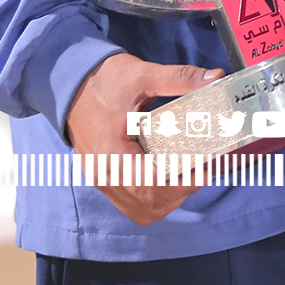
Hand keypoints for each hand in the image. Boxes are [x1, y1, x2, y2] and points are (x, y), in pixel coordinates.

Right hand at [66, 52, 223, 224]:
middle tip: (200, 168)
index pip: (152, 188)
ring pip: (140, 209)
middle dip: (180, 191)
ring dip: (166, 198)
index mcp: (113, 153)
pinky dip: (151, 197)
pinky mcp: (101, 177)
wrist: (69, 80)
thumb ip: (180, 78)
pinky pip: (129, 202)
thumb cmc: (104, 79)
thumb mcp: (144, 75)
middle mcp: (105, 175)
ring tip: (185, 172)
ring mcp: (101, 179)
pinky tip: (165, 174)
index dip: (183, 184)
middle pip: (149, 205)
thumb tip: (215, 78)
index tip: (204, 168)